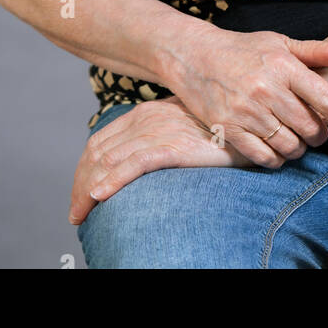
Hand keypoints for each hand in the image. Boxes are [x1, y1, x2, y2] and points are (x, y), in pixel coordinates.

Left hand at [69, 96, 249, 224]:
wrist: (250, 124)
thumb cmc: (219, 129)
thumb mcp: (183, 127)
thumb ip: (160, 137)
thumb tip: (139, 162)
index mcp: (145, 113)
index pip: (101, 142)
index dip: (84, 169)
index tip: (80, 194)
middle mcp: (147, 119)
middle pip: (99, 153)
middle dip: (80, 184)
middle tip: (77, 213)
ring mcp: (160, 131)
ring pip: (110, 160)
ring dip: (88, 189)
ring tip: (81, 213)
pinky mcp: (174, 146)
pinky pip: (134, 164)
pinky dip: (112, 180)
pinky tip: (99, 196)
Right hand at [162, 24, 327, 166]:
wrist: (194, 56)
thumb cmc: (243, 50)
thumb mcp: (280, 43)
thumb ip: (318, 51)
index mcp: (283, 66)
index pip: (327, 99)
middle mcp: (266, 89)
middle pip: (310, 127)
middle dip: (320, 135)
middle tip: (316, 132)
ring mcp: (246, 111)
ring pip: (290, 146)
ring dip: (300, 149)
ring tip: (297, 139)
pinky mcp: (229, 129)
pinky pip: (264, 157)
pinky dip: (277, 159)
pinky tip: (278, 149)